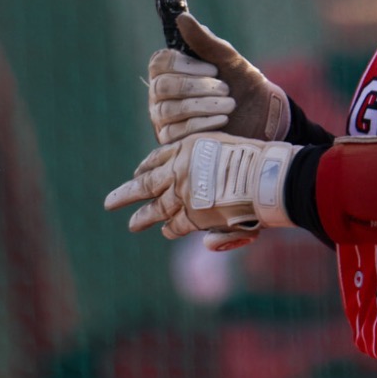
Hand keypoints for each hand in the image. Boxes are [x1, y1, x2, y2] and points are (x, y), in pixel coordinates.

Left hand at [105, 132, 299, 239]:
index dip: (147, 166)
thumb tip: (198, 168)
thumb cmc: (258, 160)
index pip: (159, 156)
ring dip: (142, 217)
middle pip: (146, 183)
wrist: (267, 174)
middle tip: (109, 203)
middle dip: (127, 194)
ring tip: (131, 224)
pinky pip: (176, 224)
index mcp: (188, 146)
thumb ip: (210, 167)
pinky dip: (171, 228)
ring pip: (156, 208)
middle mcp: (180, 168)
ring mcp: (184, 192)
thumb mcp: (228, 151)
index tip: (138, 171)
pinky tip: (166, 231)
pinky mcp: (194, 214)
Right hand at [147, 14, 289, 143]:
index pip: (160, 62)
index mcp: (171, 69)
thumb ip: (205, 41)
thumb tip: (182, 17)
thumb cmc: (242, 83)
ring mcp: (164, 118)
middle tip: (225, 88)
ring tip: (229, 104)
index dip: (184, 65)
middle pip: (163, 87)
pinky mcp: (173, 141)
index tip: (213, 69)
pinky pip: (176, 133)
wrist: (261, 116)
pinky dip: (202, 124)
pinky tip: (222, 120)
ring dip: (203, 105)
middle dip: (197, 87)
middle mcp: (161, 93)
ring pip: (169, 110)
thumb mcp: (228, 59)